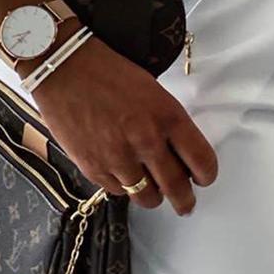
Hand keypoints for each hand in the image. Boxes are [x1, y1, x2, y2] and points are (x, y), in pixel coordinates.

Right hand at [25, 34, 217, 214]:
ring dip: (153, 196)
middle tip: (185, 204)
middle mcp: (147, 141)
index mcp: (168, 116)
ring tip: (153, 190)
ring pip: (148, 197)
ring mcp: (119, 158)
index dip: (207, 175)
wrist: (66, 70)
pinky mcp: (94, 169)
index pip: (202, 160)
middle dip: (185, 201)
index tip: (204, 178)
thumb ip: (168, 123)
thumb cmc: (110, 73)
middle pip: (177, 188)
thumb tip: (179, 152)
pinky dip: (124, 187)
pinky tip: (124, 173)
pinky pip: (119, 192)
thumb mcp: (153, 91)